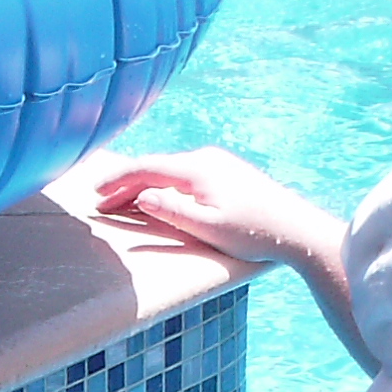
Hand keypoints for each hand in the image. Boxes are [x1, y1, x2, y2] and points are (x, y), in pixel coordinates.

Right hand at [93, 148, 339, 267]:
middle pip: (154, 167)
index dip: (116, 181)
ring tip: (121, 204)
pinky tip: (154, 199)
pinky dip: (161, 186)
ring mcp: (216, 164)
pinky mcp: (224, 173)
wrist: (295, 228)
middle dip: (125, 185)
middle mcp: (204, 159)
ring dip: (142, 186)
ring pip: (167, 171)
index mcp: (197, 169)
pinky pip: (182, 176)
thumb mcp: (207, 228)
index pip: (145, 168)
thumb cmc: (253, 232)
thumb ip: (171, 211)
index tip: (95, 195)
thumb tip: (141, 197)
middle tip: (101, 204)